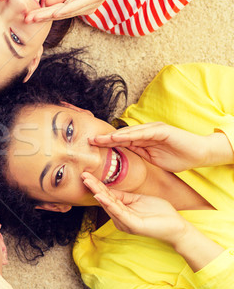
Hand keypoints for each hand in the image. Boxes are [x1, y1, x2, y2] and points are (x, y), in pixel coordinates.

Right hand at [26, 0, 124, 21]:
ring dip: (50, 15)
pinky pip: (80, 4)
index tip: (26, 16)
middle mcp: (84, 8)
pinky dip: (68, 9)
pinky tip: (57, 12)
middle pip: (58, 13)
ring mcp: (91, 3)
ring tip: (36, 17)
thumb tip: (46, 3)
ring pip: (67, 10)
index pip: (55, 10)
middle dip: (42, 17)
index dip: (41, 13)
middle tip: (26, 20)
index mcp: (77, 5)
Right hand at [82, 172, 190, 243]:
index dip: (97, 185)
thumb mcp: (138, 199)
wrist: (177, 226)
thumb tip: (108, 189)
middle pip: (105, 200)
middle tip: (83, 175)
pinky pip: (119, 212)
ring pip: (109, 205)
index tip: (87, 175)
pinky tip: (101, 196)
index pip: (107, 196)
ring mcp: (125, 223)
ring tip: (89, 182)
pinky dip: (109, 203)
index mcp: (121, 212)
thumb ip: (124, 196)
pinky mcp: (133, 225)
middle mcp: (120, 219)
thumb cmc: (160, 213)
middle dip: (94, 187)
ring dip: (98, 192)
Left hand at [90, 123, 225, 171]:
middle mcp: (146, 132)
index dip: (107, 143)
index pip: (121, 141)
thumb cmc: (178, 158)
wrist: (199, 154)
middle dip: (105, 138)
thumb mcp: (153, 159)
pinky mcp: (161, 130)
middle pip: (121, 135)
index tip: (92, 147)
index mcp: (143, 139)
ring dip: (113, 136)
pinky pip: (142, 133)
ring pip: (129, 132)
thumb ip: (139, 154)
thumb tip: (124, 156)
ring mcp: (153, 130)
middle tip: (89, 141)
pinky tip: (117, 137)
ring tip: (99, 139)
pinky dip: (129, 135)